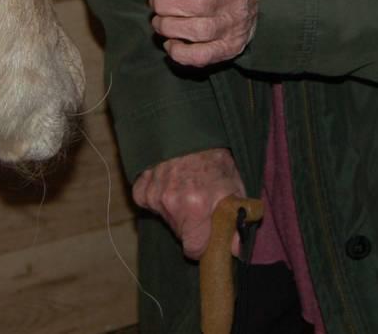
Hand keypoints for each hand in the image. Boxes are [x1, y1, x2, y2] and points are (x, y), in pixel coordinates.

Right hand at [132, 149, 246, 258]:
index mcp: (197, 207)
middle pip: (179, 233)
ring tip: (184, 186)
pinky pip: (148, 203)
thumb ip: (236, 218)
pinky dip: (156, 196)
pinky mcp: (141, 187)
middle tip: (198, 204)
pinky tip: (167, 182)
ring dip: (173, 209)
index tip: (206, 237)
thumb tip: (236, 248)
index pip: (193, 249)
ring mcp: (154, 195)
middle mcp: (172, 203)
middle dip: (189, 225)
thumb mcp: (233, 184)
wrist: (187, 127)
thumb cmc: (213, 156)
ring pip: (165, 217)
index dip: (201, 245)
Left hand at [147, 0, 257, 66]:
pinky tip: (172, 43)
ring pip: (196, 31)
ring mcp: (232, 25)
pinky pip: (205, 56)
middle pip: (193, 4)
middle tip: (155, 1)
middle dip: (164, 3)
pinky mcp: (230, 47)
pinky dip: (183, 53)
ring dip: (169, 27)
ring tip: (160, 20)